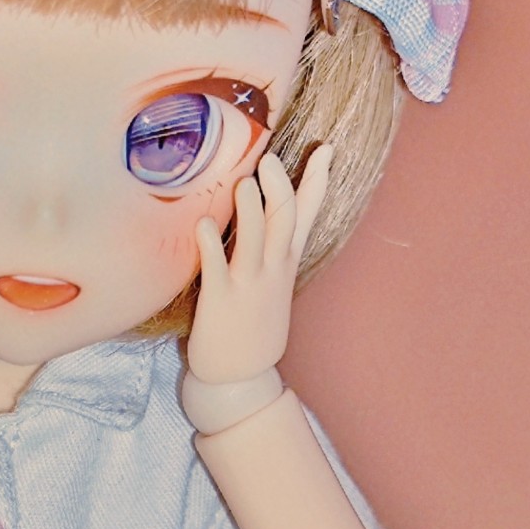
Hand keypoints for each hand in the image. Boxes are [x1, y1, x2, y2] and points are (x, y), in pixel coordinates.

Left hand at [187, 147, 331, 386]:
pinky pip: (215, 267)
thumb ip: (271, 250)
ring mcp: (247, 284)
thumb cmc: (251, 326)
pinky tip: (202, 223)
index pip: (307, 214)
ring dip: (251, 210)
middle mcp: (271, 269)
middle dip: (280, 188)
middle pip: (284, 220)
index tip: (327, 149)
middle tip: (268, 158)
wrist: (240, 378)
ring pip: (255, 239)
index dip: (317, 182)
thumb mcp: (272, 285)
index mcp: (284, 262)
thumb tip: (269, 217)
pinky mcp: (220, 299)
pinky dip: (210, 244)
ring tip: (244, 182)